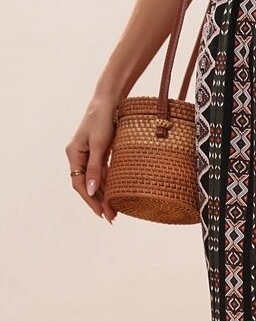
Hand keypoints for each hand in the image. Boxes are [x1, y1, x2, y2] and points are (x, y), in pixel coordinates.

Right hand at [65, 94, 118, 222]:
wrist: (109, 101)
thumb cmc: (103, 120)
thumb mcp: (100, 145)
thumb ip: (95, 168)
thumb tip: (91, 190)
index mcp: (74, 154)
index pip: (79, 184)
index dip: (90, 200)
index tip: (101, 213)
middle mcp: (79, 157)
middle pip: (87, 185)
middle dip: (98, 202)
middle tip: (111, 218)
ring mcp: (88, 155)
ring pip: (95, 181)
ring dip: (104, 196)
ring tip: (115, 212)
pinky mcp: (99, 153)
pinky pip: (101, 174)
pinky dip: (108, 185)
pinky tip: (115, 195)